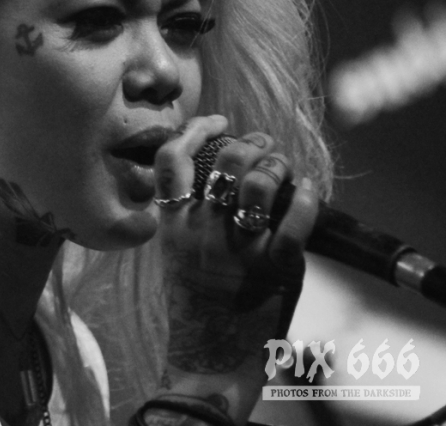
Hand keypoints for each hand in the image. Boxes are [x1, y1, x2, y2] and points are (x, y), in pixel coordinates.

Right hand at [148, 115, 319, 424]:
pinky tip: (308, 191)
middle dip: (250, 144)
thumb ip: (186, 218)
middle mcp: (202, 229)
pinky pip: (296, 216)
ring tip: (283, 166)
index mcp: (173, 225)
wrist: (211, 357)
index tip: (216, 122)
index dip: (195, 130)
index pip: (172, 159)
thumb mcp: (175, 254)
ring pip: (259, 181)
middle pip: (225, 162)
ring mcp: (239, 246)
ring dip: (277, 165)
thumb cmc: (194, 307)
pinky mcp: (276, 265)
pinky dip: (306, 195)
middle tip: (263, 145)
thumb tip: (213, 180)